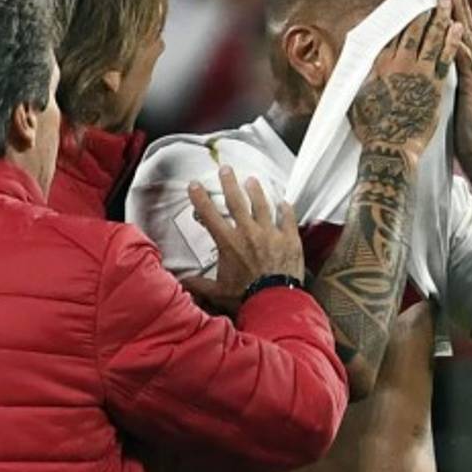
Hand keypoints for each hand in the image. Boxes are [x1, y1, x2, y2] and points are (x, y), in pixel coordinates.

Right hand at [181, 167, 304, 315]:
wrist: (274, 301)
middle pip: (236, 201)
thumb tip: (181, 283)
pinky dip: (285, 209)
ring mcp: (270, 234)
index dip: (200, 198)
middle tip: (226, 169)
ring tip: (252, 180)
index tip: (194, 185)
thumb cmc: (246, 297)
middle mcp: (248, 233)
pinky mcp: (289, 239)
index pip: (209, 215)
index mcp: (229, 243)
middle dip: (229, 183)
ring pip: (262, 205)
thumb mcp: (218, 292)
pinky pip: (288, 218)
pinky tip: (284, 202)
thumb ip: (199, 285)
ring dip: (256, 190)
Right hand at [349, 0, 462, 161]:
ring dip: (440, 16)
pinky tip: (458, 27)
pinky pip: (445, 56)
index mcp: (378, 66)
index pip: (392, 34)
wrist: (389, 149)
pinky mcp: (435, 85)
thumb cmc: (371, 131)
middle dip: (424, 7)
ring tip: (447, 0)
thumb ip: (356, 82)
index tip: (410, 2)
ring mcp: (418, 73)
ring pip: (431, 37)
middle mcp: (398, 64)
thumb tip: (349, 72)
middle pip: (413, 29)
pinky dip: (451, 40)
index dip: (403, 16)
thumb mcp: (355, 100)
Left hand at [449, 0, 471, 166]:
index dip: (453, 13)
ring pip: (466, 41)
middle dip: (459, 4)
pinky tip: (455, 35)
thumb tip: (431, 71)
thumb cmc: (464, 131)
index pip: (459, 35)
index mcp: (468, 70)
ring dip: (460, 18)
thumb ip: (446, 81)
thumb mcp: (452, 98)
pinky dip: (461, 49)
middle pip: (465, 30)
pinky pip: (466, 67)